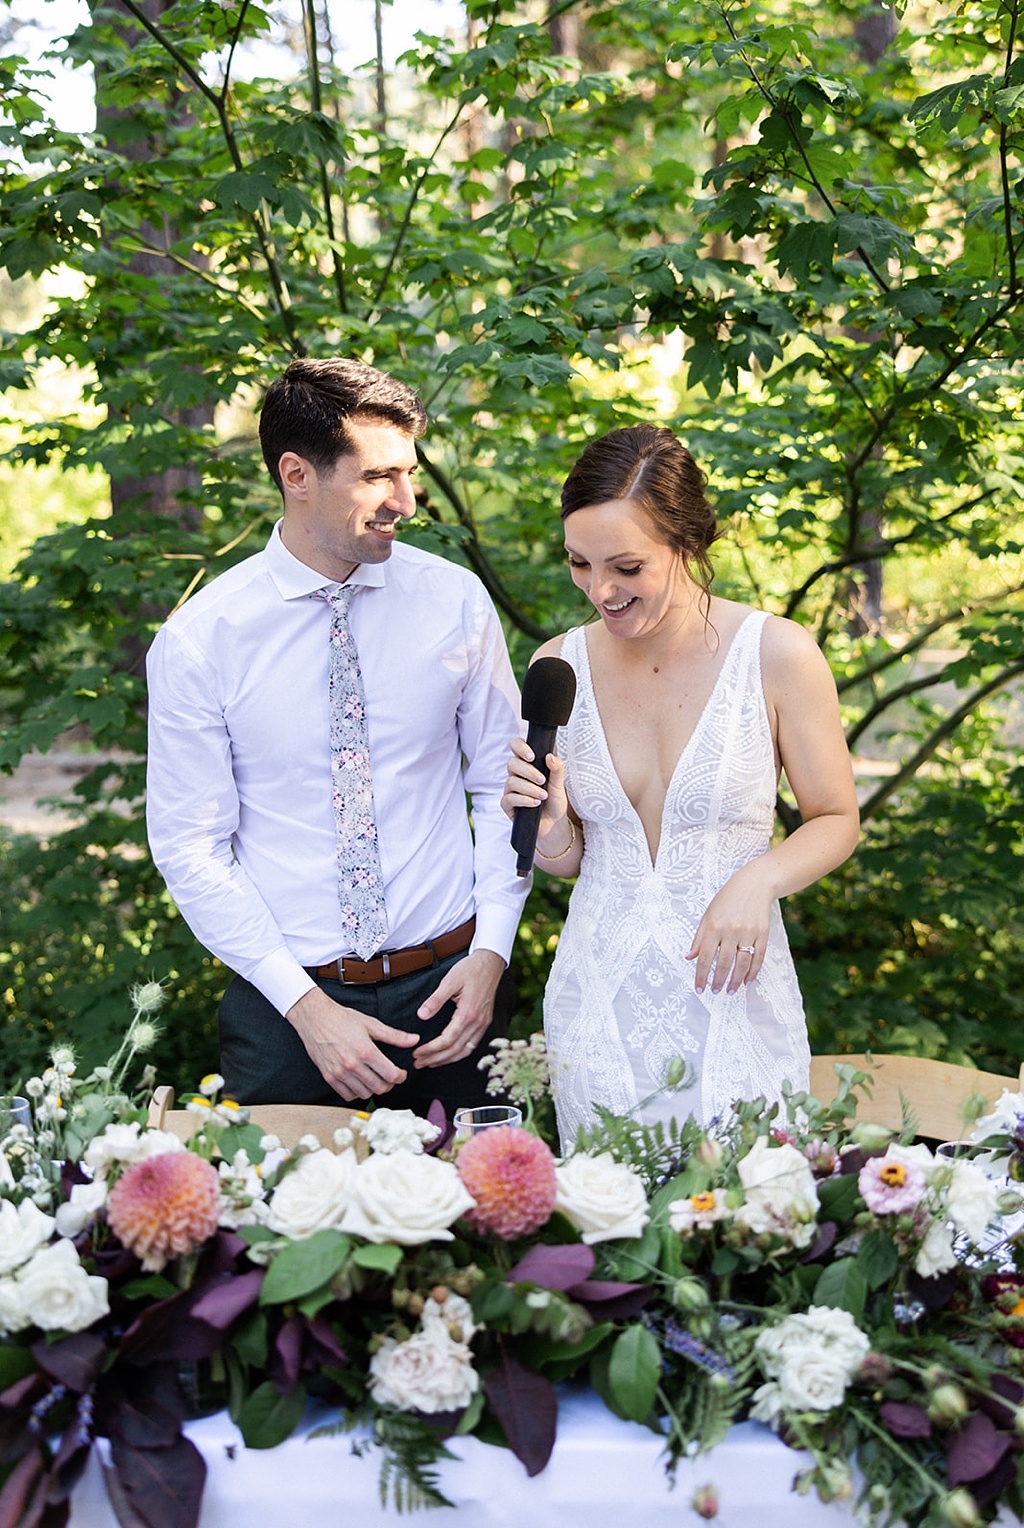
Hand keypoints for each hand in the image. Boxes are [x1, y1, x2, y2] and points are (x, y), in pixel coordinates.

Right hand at [285, 987, 417, 1100]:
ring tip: (375, 1078)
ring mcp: (340, 1073)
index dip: (400, 1076)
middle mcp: (353, 1065)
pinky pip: (348, 1095)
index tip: (401, 1073)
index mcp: (366, 1051)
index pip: (391, 1075)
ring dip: (374, 1088)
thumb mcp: (371, 1024)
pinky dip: (357, 1092)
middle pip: (380, 1087)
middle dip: (389, 1084)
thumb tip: (414, 1039)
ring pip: (365, 1093)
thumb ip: (394, 1035)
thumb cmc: (342, 1019)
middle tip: (389, 1076)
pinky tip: (360, 1081)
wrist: (315, 1018)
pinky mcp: (329, 1077)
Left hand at [412, 949, 505, 1068]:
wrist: (490, 962)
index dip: (431, 1050)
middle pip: (455, 1050)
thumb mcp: (449, 981)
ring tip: (430, 1063)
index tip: (416, 1053)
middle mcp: (478, 1022)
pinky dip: (459, 1053)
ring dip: (447, 1060)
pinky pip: (472, 1045)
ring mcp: (483, 1023)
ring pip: (465, 1051)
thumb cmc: (470, 969)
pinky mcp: (485, 1022)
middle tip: (418, 1063)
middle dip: (435, 1059)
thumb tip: (421, 1015)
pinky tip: (448, 1054)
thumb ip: (435, 1000)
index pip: (447, 1040)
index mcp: (468, 1013)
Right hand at [501, 736, 569, 840]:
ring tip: (543, 796)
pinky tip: (535, 803)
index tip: (532, 756)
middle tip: (542, 780)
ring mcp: (510, 790)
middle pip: (512, 763)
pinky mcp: (507, 805)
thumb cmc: (554, 801)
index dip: (520, 747)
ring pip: (511, 781)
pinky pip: (509, 798)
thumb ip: (557, 769)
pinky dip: (524, 800)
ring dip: (529, 788)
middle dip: (528, 771)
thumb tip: (550, 756)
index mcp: (527, 764)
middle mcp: (516, 775)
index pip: (516, 747)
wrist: (553, 823)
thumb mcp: (559, 784)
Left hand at [685, 862, 772, 995]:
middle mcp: (731, 931)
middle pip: (723, 963)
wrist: (755, 884)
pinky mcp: (763, 934)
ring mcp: (748, 932)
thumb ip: (699, 937)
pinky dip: (753, 972)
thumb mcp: (708, 914)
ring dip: (735, 980)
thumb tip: (689, 957)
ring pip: (741, 964)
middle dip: (717, 981)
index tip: (699, 988)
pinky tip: (747, 981)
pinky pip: (758, 958)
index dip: (701, 976)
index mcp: (714, 926)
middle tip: (715, 992)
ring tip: (730, 991)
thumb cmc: (728, 898)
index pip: (705, 958)